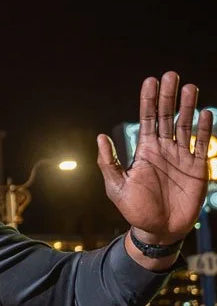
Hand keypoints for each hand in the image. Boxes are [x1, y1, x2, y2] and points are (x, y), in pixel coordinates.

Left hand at [97, 73, 212, 246]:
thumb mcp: (117, 187)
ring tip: (189, 87)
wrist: (158, 230)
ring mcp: (181, 157)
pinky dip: (205, 129)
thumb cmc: (135, 210)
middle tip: (171, 75)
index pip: (146, 119)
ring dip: (187, 106)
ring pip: (185, 125)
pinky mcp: (196, 168)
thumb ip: (109, 163)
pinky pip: (201, 144)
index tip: (150, 81)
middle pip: (166, 116)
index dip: (148, 100)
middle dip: (168, 96)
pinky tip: (205, 113)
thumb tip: (100, 138)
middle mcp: (163, 149)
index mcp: (145, 151)